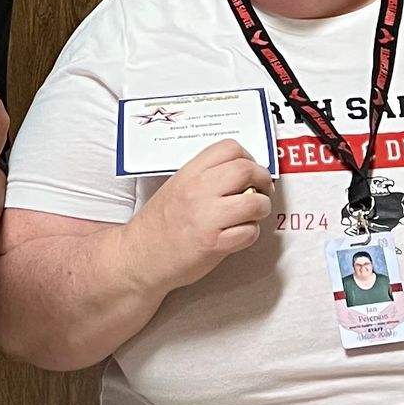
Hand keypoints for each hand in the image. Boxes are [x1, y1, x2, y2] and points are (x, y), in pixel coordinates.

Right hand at [131, 138, 274, 293]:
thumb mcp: (177, 186)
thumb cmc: (159, 225)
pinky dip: (251, 233)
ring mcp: (206, 217)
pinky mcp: (213, 244)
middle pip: (246, 170)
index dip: (248, 156)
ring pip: (254, 202)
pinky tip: (240, 234)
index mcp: (190, 174)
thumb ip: (205, 176)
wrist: (140, 256)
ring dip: (262, 207)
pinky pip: (249, 232)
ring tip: (253, 213)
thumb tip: (240, 172)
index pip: (229, 148)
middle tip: (262, 189)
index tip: (250, 169)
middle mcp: (198, 191)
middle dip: (263, 179)